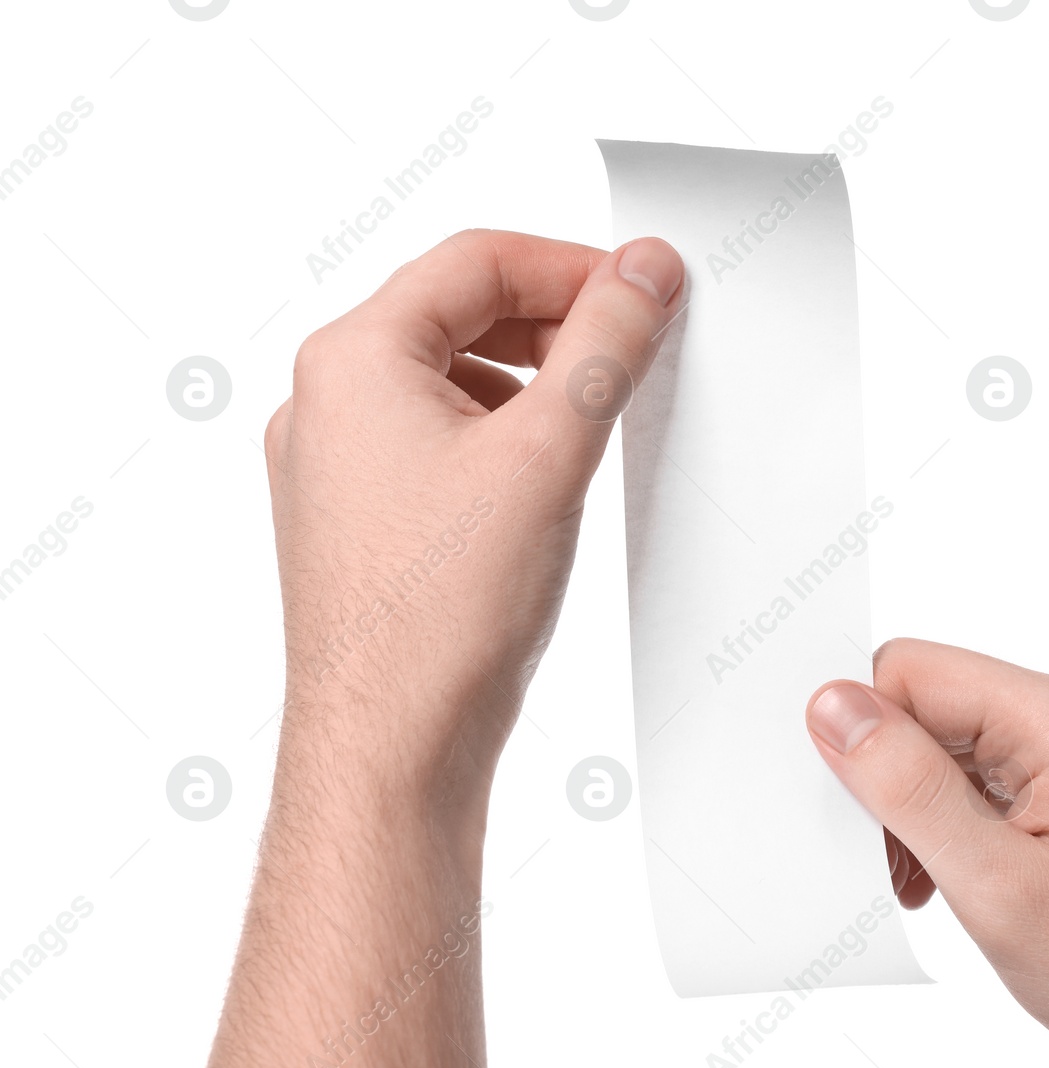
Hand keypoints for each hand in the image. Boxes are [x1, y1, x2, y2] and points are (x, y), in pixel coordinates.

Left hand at [181, 230, 682, 1067]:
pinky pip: (439, 442)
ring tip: (601, 409)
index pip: (476, 260)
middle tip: (635, 342)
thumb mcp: (548, 452)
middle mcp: (328, 404)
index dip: (573, 263)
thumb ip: (604, 345)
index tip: (643, 286)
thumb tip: (642, 271)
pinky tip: (554, 473)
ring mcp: (338, 467)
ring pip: (450, 380)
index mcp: (353, 360)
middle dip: (555, 321)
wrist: (390, 749)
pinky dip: (502, 436)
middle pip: (458, 314)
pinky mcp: (363, 523)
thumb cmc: (440, 615)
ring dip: (531, 380)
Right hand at [806, 639, 1048, 1067]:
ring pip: (949, 746)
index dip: (865, 733)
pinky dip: (951, 830)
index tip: (858, 815)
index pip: (914, 670)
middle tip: (900, 866)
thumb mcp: (1000, 887)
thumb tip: (832, 707)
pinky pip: (982, 781)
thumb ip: (910, 789)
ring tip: (932, 887)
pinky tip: (953, 886)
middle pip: (930, 703)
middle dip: (892, 779)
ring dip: (919, 812)